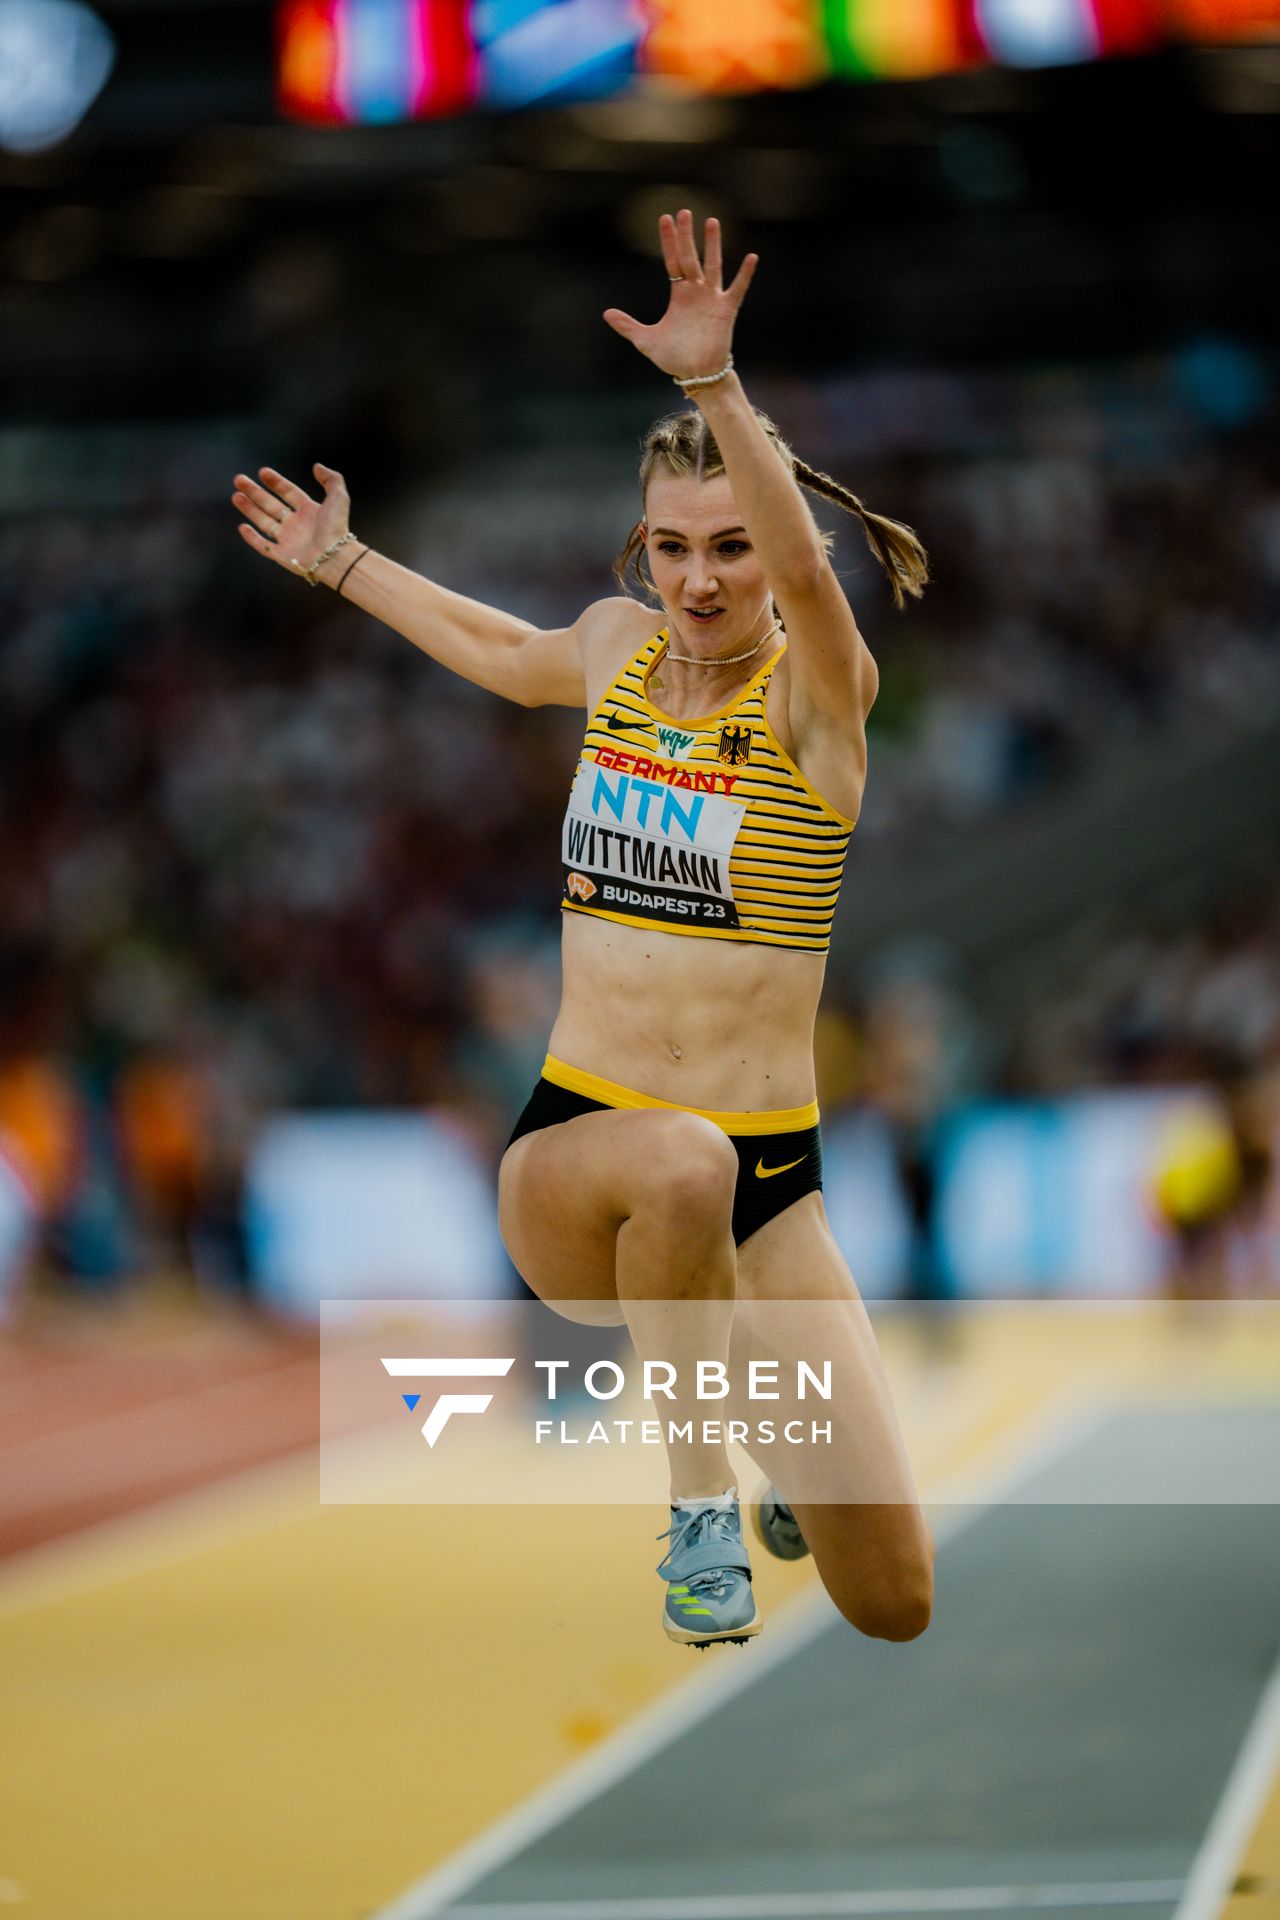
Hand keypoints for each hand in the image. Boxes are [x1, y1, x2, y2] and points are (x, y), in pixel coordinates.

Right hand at [230, 463, 349, 573]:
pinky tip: (242, 527)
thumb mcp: (339, 497)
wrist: (335, 556)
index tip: (263, 472)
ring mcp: (288, 540)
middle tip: (239, 480)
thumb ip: (331, 479)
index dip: (276, 482)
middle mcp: (297, 525)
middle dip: (255, 492)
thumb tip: (317, 466)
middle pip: (271, 505)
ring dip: (249, 509)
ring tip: (235, 496)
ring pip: (264, 522)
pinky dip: (252, 538)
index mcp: (309, 511)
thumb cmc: (337, 527)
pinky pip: (263, 546)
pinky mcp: (282, 556)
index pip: (289, 493)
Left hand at [603, 210, 756, 382]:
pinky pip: (737, 288)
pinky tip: (752, 257)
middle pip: (690, 257)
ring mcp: (712, 299)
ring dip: (713, 244)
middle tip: (684, 211)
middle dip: (686, 235)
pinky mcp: (726, 310)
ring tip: (711, 221)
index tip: (664, 219)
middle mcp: (696, 292)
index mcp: (679, 294)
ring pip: (713, 265)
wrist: (696, 374)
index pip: (672, 261)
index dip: (669, 241)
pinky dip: (745, 274)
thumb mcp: (645, 340)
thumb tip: (606, 314)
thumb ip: (627, 325)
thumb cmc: (674, 358)